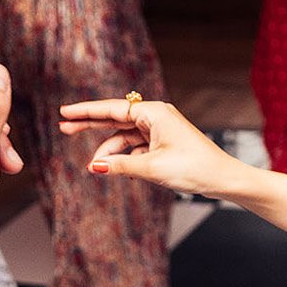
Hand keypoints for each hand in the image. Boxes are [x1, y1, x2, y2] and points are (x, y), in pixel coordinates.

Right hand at [59, 96, 242, 198]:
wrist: (222, 178)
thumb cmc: (193, 168)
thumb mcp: (152, 167)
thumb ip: (120, 165)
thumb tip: (95, 167)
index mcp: (153, 113)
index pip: (111, 108)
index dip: (86, 112)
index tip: (64, 112)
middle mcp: (156, 116)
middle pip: (115, 117)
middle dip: (90, 124)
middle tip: (63, 128)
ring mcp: (160, 129)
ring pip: (124, 136)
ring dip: (109, 151)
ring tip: (94, 166)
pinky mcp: (163, 143)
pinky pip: (136, 146)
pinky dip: (125, 157)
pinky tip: (116, 169)